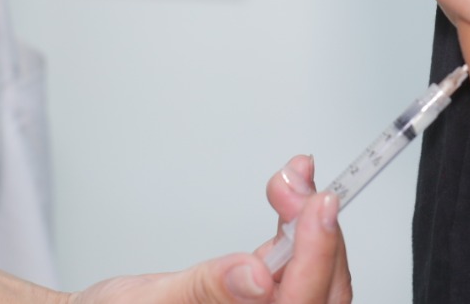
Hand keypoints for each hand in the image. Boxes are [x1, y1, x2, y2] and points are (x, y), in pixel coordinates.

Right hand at [68, 157, 347, 303]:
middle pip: (322, 291)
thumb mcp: (147, 302)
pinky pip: (297, 263)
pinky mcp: (269, 295)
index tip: (317, 207)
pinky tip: (293, 192)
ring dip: (309, 221)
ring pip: (316, 275)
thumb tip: (256, 277)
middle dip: (316, 230)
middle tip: (300, 184)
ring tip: (291, 178)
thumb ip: (205, 290)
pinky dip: (299, 224)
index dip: (316, 257)